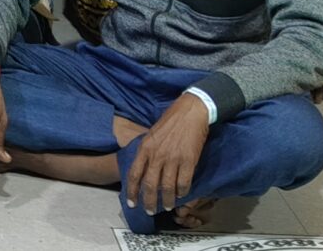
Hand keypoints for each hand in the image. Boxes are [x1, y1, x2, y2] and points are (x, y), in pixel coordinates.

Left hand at [124, 95, 212, 213]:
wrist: (191, 112)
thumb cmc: (171, 121)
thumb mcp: (152, 134)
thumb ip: (147, 151)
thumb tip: (144, 167)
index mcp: (145, 148)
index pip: (134, 174)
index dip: (132, 191)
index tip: (132, 203)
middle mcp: (157, 155)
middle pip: (149, 185)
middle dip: (148, 201)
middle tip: (149, 211)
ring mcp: (173, 159)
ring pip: (167, 187)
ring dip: (166, 200)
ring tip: (166, 206)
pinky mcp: (189, 161)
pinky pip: (183, 183)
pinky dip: (182, 192)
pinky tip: (181, 195)